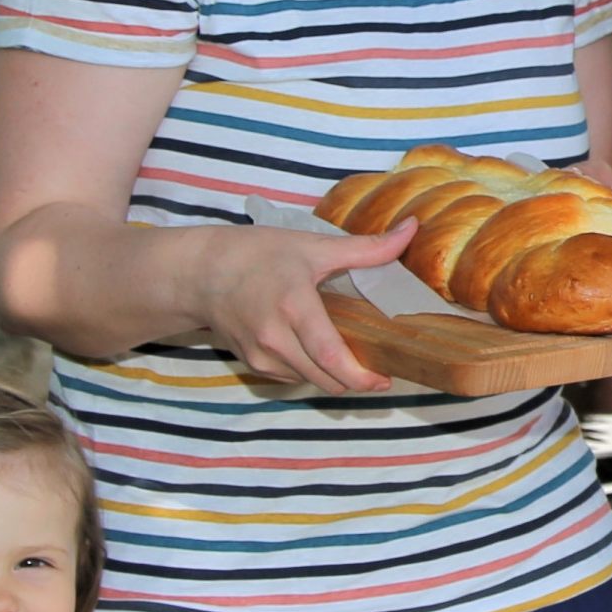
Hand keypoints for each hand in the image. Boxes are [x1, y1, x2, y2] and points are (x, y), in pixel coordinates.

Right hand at [192, 220, 415, 393]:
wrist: (199, 273)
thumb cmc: (256, 254)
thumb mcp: (312, 246)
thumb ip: (366, 248)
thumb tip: (412, 230)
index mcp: (294, 307)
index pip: (331, 357)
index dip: (361, 377)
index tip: (386, 379)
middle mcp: (275, 338)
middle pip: (325, 378)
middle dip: (355, 379)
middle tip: (378, 365)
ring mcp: (261, 355)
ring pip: (311, 380)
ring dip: (333, 375)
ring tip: (352, 354)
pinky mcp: (253, 364)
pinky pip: (293, 377)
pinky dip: (311, 370)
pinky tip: (319, 350)